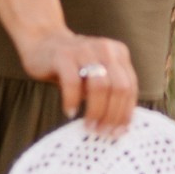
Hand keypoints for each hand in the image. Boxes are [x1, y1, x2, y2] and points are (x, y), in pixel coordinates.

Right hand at [17, 28, 138, 132]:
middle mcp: (106, 49)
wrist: (44, 41)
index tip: (118, 132)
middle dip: (112, 115)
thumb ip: (110, 92)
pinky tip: (70, 112)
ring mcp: (85, 50)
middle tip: (102, 132)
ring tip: (89, 126)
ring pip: (100, 86)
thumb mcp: (97, 75)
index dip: (126, 112)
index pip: (130, 87)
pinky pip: (72, 83)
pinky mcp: (63, 56)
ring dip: (96, 111)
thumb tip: (118, 125)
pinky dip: (73, 101)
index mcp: (119, 54)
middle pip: (119, 88)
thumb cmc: (73, 66)